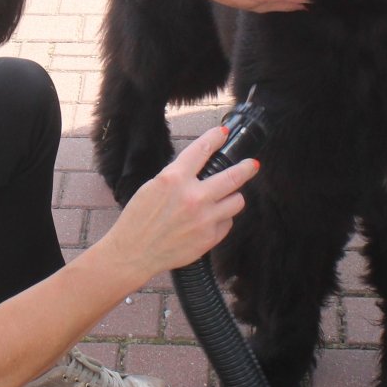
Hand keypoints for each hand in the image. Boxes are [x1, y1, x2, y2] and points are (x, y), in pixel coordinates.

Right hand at [109, 127, 256, 277]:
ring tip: (226, 197)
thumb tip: (198, 168)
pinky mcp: (209, 238)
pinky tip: (210, 220)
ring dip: (233, 197)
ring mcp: (204, 218)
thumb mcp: (152, 186)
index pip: (202, 150)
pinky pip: (227, 223)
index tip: (223, 134)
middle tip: (252, 165)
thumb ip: (177, 176)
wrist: (134, 252)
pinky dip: (221, 219)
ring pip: (237, 201)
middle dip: (246, 168)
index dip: (215, 138)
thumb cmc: (138, 219)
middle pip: (233, 176)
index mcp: (174, 178)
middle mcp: (193, 196)